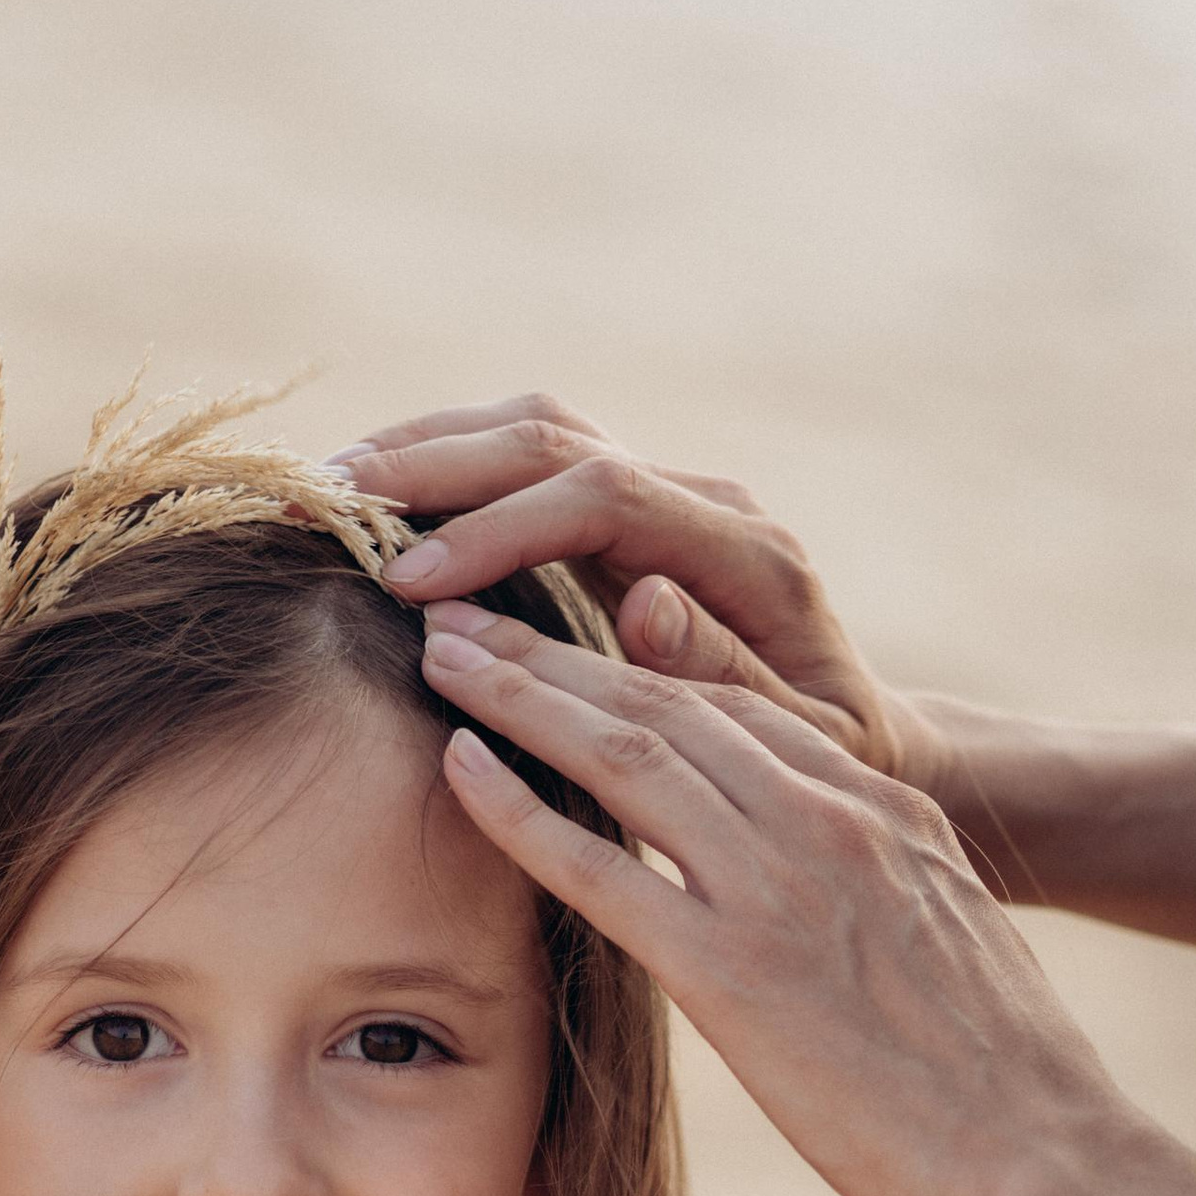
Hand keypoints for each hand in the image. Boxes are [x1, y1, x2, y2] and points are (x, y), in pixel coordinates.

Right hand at [335, 394, 934, 788]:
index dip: (498, 531)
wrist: (863, 742)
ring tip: (335, 484)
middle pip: (557, 437)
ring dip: (432, 448)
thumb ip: (725, 677)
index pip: (602, 498)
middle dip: (439, 465)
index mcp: (748, 555)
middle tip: (332, 499)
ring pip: (538, 428)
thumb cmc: (827, 767)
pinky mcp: (636, 514)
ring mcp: (670, 498)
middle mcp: (708, 504)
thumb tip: (647, 599)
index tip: (408, 586)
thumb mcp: (799, 747)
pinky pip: (535, 462)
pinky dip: (454, 468)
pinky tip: (384, 497)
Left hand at [416, 605, 1162, 1195]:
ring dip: (522, 694)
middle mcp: (830, 816)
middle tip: (465, 615)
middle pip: (669, 700)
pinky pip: (601, 866)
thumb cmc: (1000, 1085)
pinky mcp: (731, 972)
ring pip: (627, 750)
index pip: (743, 701)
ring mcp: (778, 886)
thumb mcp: (942, 941)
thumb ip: (874, 889)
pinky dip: (521, 807)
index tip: (568, 629)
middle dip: (558, 649)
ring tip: (441, 655)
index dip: (642, 655)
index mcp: (884, 805)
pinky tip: (459, 764)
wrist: (1040, 1159)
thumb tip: (820, 909)